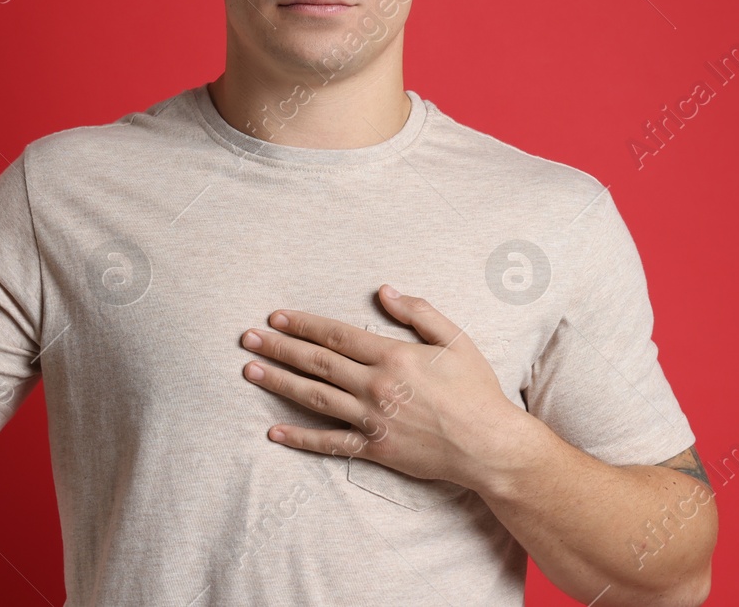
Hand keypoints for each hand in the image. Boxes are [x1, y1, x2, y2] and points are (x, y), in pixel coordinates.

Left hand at [239, 285, 528, 489]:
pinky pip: (330, 443)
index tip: (276, 317)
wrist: (489, 444)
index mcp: (393, 356)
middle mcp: (376, 386)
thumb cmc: (475, 389)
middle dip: (279, 348)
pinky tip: (274, 431)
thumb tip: (384, 290)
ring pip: (315, 397)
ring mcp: (373, 420)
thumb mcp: (455, 339)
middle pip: (317, 362)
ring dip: (280, 383)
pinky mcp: (375, 449)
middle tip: (248, 338)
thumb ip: (418, 311)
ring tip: (251, 371)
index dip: (303, 324)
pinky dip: (300, 438)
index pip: (336, 335)